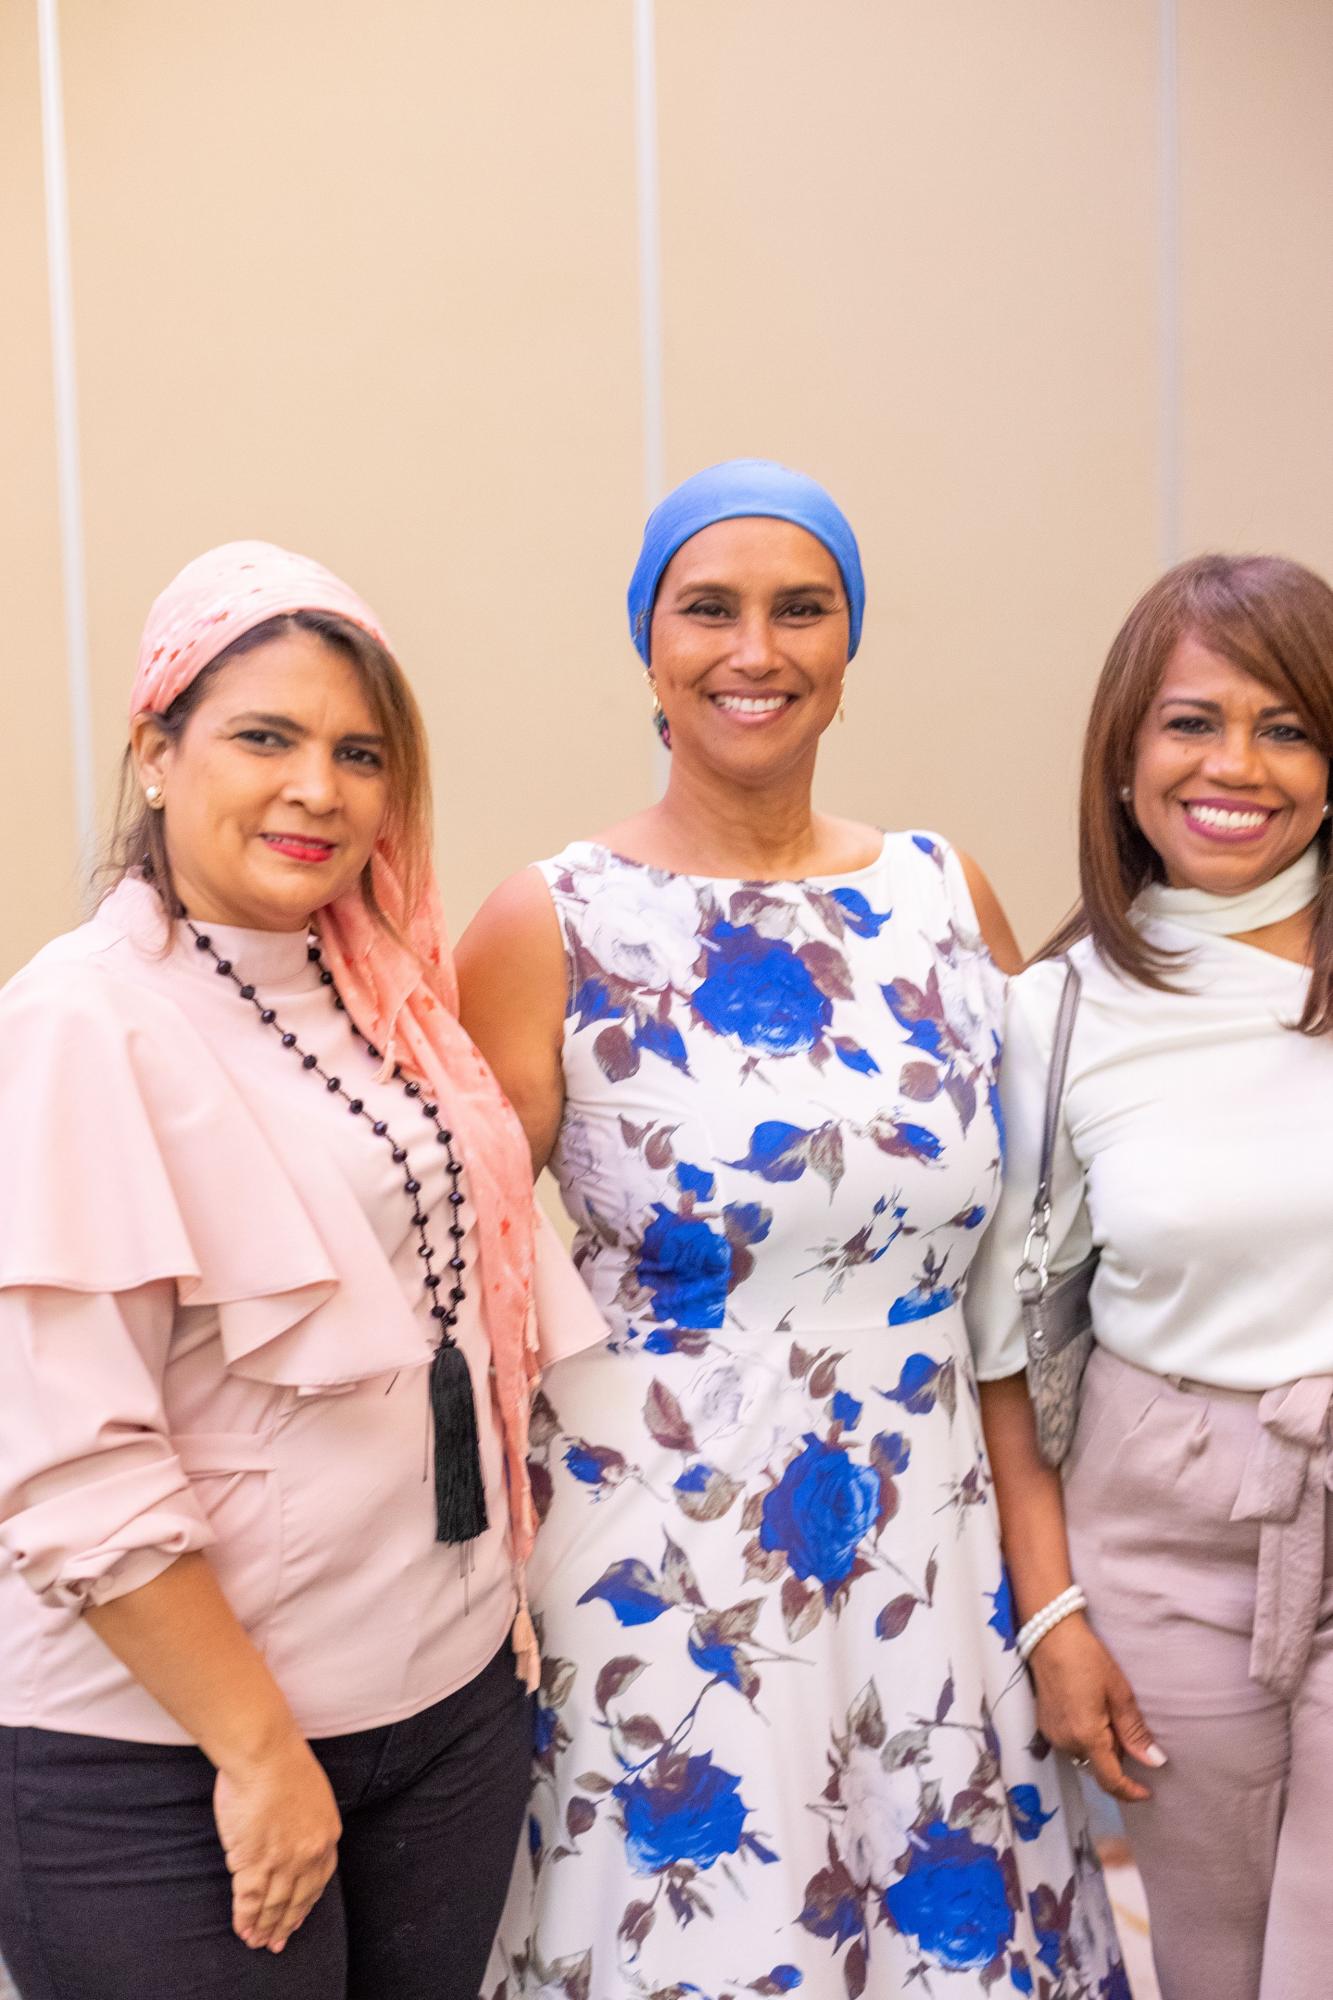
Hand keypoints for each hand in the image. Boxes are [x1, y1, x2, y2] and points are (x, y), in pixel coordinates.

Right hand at [213, 1732, 341, 1951]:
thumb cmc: (284, 1762)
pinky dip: (246, 1917)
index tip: (298, 1915)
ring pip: (274, 1904)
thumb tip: (292, 1837)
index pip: (319, 1880)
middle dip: (286, 1923)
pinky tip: (243, 1928)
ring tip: (257, 1941)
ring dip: (265, 1926)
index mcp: (327, 1833)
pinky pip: (250, 1899)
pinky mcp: (254, 1862)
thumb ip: (307, 1822)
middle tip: (278, 1941)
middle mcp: (309, 1853)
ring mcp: (282, 1860)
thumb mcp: (313, 1795)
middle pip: (297, 1898)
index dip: (306, 1902)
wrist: (265, 1753)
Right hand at [1027, 1616, 1165, 1803]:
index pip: (1110, 1780)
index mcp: (1086, 1736)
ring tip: (1108, 1714)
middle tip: (1126, 1726)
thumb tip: (1154, 1762)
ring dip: (1101, 1747)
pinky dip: (1086, 1738)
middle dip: (1116, 1758)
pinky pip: (1071, 1743)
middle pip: (1098, 1767)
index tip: (1148, 1792)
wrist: (1049, 1634)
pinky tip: (1090, 1711)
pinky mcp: (1044, 1725)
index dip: (1130, 1791)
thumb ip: (1134, 1731)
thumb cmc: (1088, 1658)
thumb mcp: (1119, 1692)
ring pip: (1084, 1755)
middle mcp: (1066, 1742)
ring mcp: (1052, 1734)